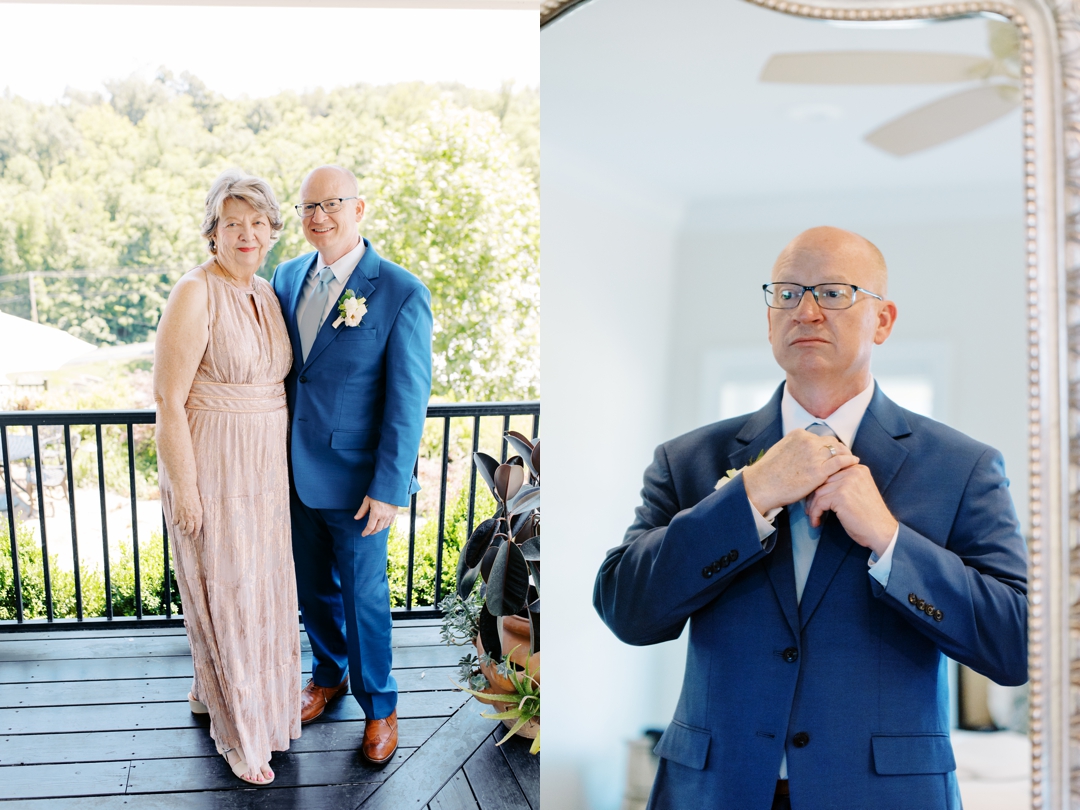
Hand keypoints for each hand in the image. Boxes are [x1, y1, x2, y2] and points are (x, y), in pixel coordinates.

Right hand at [173, 488, 202, 537]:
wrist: (184, 489)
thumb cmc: (193, 495)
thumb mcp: (199, 505)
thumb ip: (197, 514)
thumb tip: (196, 521)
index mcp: (198, 515)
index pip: (197, 528)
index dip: (195, 534)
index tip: (194, 537)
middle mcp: (190, 517)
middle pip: (188, 530)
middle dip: (187, 533)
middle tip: (185, 534)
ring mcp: (182, 516)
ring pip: (181, 528)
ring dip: (181, 529)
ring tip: (181, 528)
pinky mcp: (175, 513)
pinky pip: (174, 522)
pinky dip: (175, 523)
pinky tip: (176, 521)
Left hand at [355, 496, 398, 535]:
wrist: (389, 488)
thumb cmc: (376, 493)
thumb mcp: (367, 500)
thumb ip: (362, 510)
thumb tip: (356, 518)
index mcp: (375, 513)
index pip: (370, 527)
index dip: (366, 532)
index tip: (363, 534)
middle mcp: (383, 516)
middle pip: (377, 529)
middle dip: (372, 532)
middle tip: (368, 533)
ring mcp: (390, 515)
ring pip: (384, 527)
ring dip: (379, 529)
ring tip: (374, 529)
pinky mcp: (394, 513)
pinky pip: (390, 523)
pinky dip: (386, 525)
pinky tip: (382, 525)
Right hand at [742, 429, 858, 513]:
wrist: (762, 485)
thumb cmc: (768, 472)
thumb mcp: (780, 450)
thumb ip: (794, 447)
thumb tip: (802, 452)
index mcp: (798, 435)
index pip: (819, 437)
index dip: (827, 445)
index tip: (832, 451)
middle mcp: (808, 441)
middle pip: (831, 442)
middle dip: (839, 448)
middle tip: (845, 455)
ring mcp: (814, 455)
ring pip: (838, 450)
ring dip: (846, 454)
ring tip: (852, 459)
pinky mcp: (819, 470)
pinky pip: (840, 462)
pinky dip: (849, 460)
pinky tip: (854, 462)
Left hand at [806, 465, 897, 556]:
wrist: (882, 531)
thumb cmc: (869, 516)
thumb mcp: (858, 491)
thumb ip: (844, 482)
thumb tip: (819, 484)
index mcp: (857, 469)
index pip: (830, 472)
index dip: (819, 485)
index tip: (814, 498)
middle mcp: (853, 472)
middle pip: (822, 481)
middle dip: (812, 497)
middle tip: (809, 509)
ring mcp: (847, 483)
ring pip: (818, 492)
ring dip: (812, 507)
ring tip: (814, 517)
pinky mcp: (841, 496)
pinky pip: (819, 503)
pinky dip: (815, 514)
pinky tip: (816, 522)